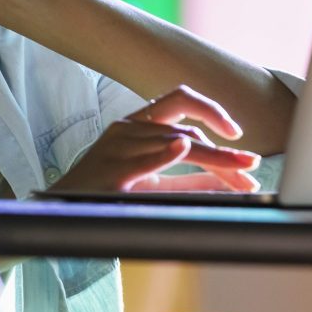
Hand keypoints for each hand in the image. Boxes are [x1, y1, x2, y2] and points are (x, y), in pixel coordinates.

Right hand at [49, 86, 261, 192]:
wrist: (59, 212)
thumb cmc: (105, 193)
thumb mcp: (150, 181)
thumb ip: (186, 179)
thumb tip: (226, 181)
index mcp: (136, 124)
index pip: (179, 99)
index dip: (212, 110)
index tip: (236, 134)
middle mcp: (127, 130)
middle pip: (185, 126)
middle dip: (223, 148)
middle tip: (252, 164)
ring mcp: (117, 150)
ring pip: (176, 143)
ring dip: (214, 161)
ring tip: (240, 177)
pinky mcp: (111, 174)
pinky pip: (144, 158)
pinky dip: (165, 151)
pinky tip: (184, 146)